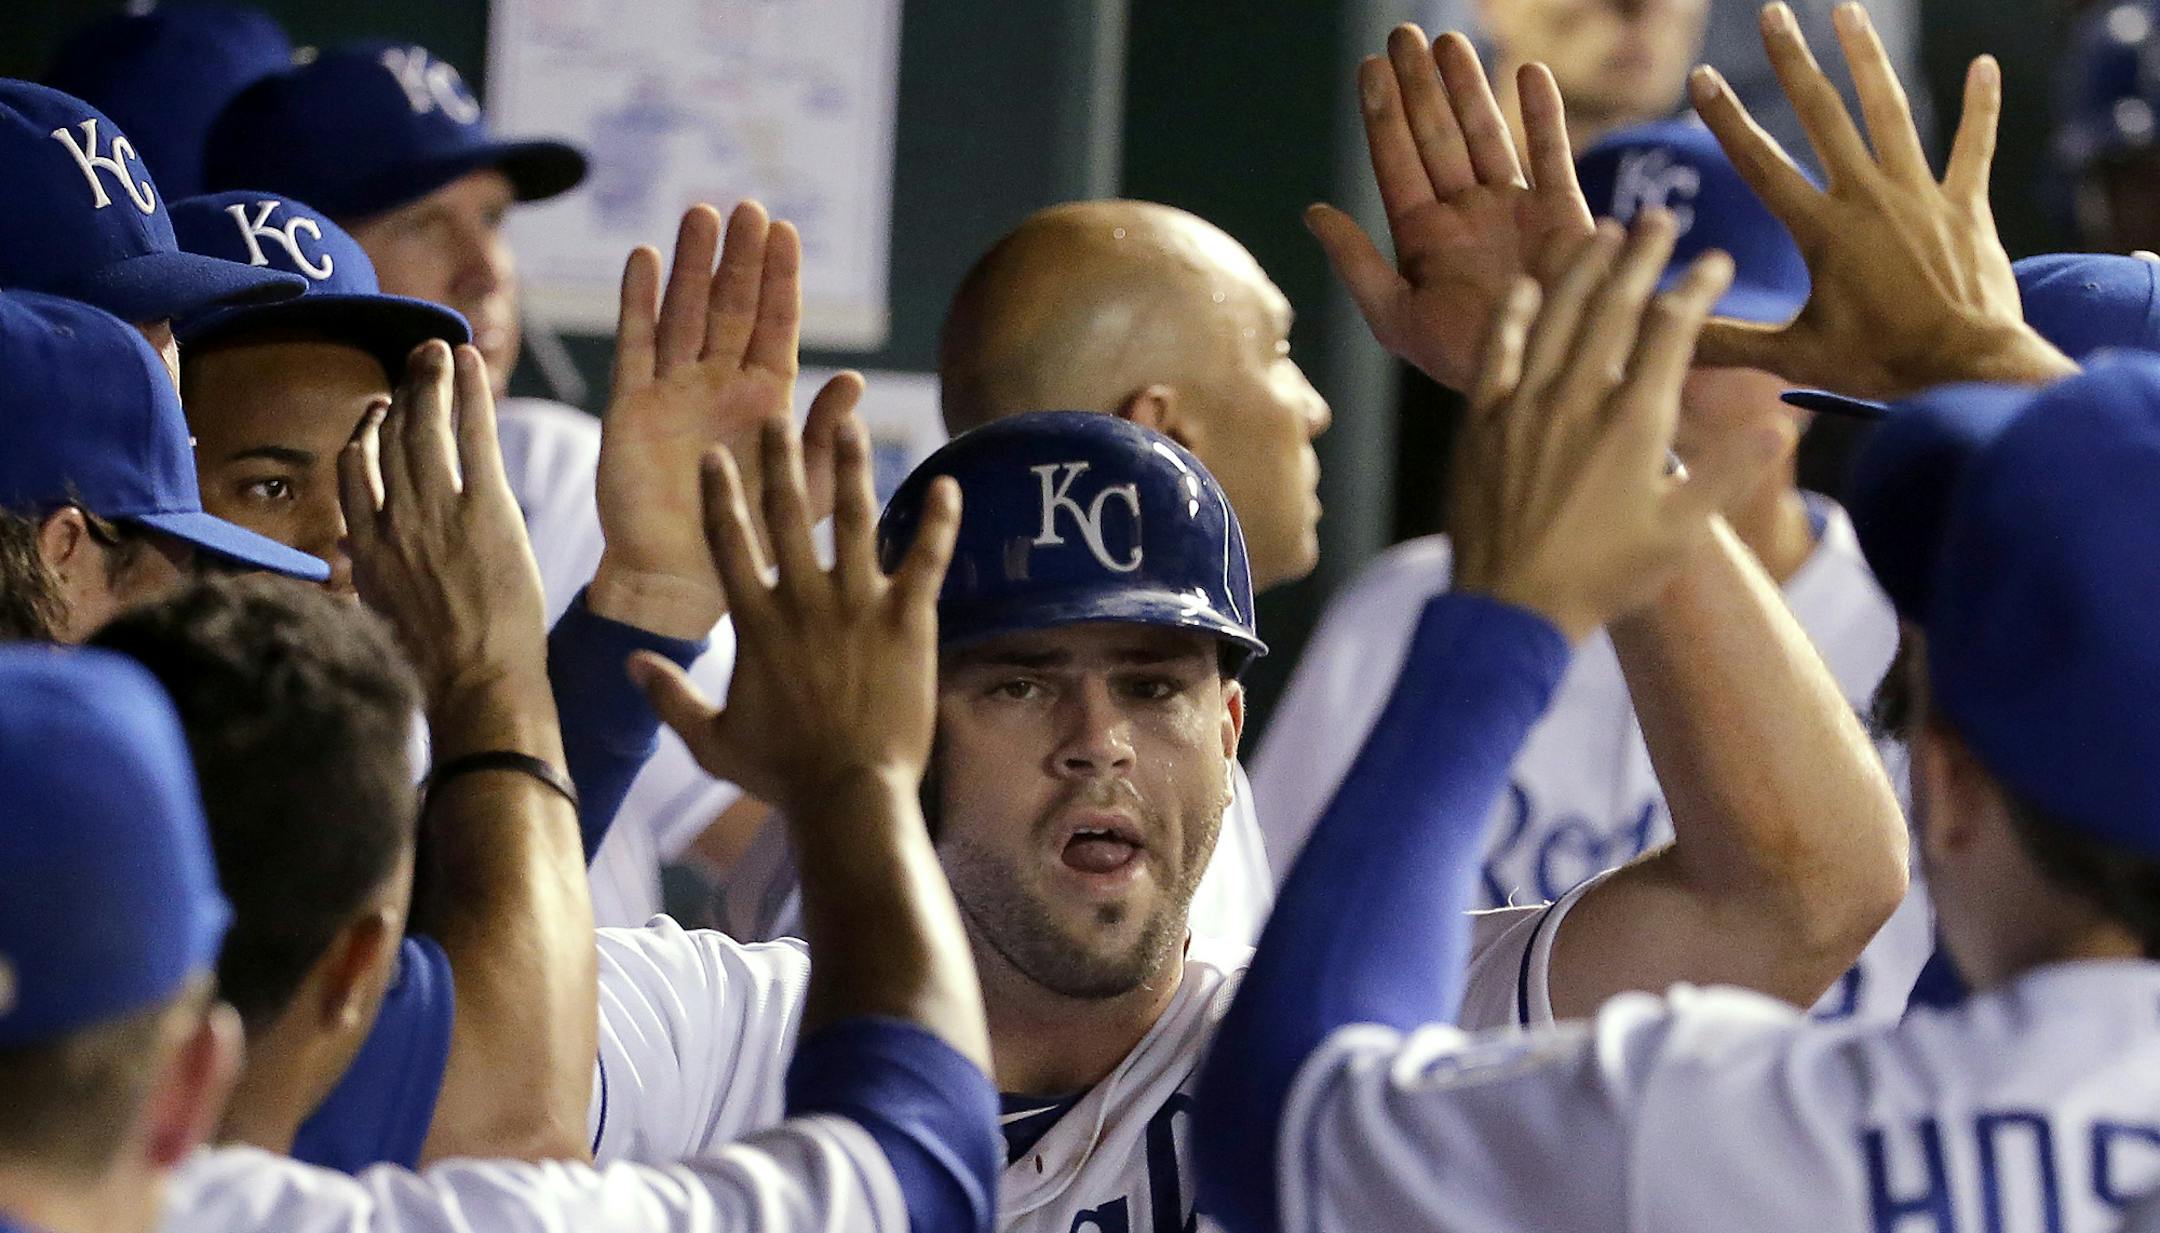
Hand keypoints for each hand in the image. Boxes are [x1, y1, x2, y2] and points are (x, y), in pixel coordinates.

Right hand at [339, 341, 550, 715]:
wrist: (476, 686)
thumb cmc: (435, 666)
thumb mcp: (383, 616)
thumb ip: (367, 572)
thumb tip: (350, 552)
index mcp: (364, 548)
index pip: (355, 471)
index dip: (365, 432)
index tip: (376, 410)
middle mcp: (392, 522)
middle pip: (390, 440)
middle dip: (403, 393)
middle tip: (416, 360)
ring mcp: (436, 513)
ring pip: (426, 428)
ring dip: (432, 382)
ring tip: (441, 350)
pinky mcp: (484, 511)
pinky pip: (474, 436)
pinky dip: (471, 393)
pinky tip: (472, 363)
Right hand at [590, 201, 852, 639]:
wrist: (681, 581)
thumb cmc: (753, 544)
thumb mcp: (802, 490)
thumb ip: (825, 437)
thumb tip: (855, 381)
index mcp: (767, 400)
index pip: (775, 326)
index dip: (780, 280)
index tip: (787, 231)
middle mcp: (721, 386)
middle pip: (731, 308)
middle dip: (740, 259)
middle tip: (747, 207)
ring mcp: (675, 391)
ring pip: (684, 314)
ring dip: (692, 265)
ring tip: (700, 215)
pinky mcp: (632, 407)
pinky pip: (637, 345)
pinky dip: (640, 303)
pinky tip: (645, 260)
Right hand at [629, 415, 960, 820]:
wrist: (850, 796)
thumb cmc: (783, 774)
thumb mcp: (712, 740)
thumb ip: (670, 696)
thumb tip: (632, 662)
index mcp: (755, 623)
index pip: (728, 543)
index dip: (719, 495)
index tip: (713, 456)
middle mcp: (802, 602)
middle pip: (785, 514)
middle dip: (779, 461)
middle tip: (777, 416)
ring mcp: (858, 606)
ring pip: (854, 519)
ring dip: (850, 468)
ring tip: (849, 426)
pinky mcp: (908, 621)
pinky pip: (926, 558)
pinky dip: (939, 520)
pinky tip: (949, 484)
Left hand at [1313, 26, 1594, 390]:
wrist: (1545, 385)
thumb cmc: (1469, 363)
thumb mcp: (1399, 320)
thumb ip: (1359, 265)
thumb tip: (1313, 211)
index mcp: (1424, 238)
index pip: (1396, 162)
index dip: (1381, 113)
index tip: (1370, 66)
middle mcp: (1467, 216)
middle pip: (1437, 136)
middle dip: (1419, 85)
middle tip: (1404, 33)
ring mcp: (1514, 212)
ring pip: (1487, 134)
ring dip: (1468, 88)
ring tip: (1448, 41)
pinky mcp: (1564, 217)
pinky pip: (1552, 155)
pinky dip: (1543, 116)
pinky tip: (1529, 74)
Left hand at [1450, 215, 1783, 641]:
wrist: (1512, 608)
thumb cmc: (1604, 578)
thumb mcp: (1680, 532)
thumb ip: (1728, 470)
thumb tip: (1779, 420)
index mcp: (1634, 422)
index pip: (1671, 330)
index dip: (1696, 287)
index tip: (1715, 259)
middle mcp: (1579, 400)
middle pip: (1614, 306)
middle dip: (1642, 255)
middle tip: (1660, 216)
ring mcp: (1525, 407)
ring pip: (1556, 316)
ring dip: (1581, 268)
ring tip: (1603, 232)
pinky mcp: (1482, 423)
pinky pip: (1497, 353)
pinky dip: (1514, 316)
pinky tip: (1526, 288)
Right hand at [1690, 2, 2075, 395]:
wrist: (1971, 370)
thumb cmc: (1882, 366)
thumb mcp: (1794, 356)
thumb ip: (1726, 341)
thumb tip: (1664, 341)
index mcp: (1823, 231)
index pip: (1762, 164)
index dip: (1727, 120)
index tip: (1701, 78)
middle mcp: (1869, 199)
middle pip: (1824, 115)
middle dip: (1794, 61)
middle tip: (1774, 12)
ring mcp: (1921, 197)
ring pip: (1890, 112)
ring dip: (1867, 58)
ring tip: (1846, 11)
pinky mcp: (1966, 207)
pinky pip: (1974, 146)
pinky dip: (1981, 105)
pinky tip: (1985, 65)